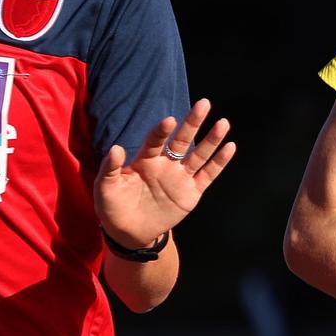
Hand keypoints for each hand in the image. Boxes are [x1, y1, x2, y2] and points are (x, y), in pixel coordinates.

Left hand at [94, 98, 235, 251]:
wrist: (128, 232)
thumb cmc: (113, 206)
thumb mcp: (105, 187)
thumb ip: (110, 168)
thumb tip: (115, 148)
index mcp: (145, 160)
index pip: (156, 141)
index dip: (162, 132)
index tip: (169, 121)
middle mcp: (165, 164)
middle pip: (182, 140)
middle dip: (192, 123)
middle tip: (204, 103)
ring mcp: (180, 177)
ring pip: (199, 155)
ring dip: (211, 139)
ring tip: (223, 123)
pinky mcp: (191, 193)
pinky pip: (208, 175)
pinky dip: (219, 162)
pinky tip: (230, 147)